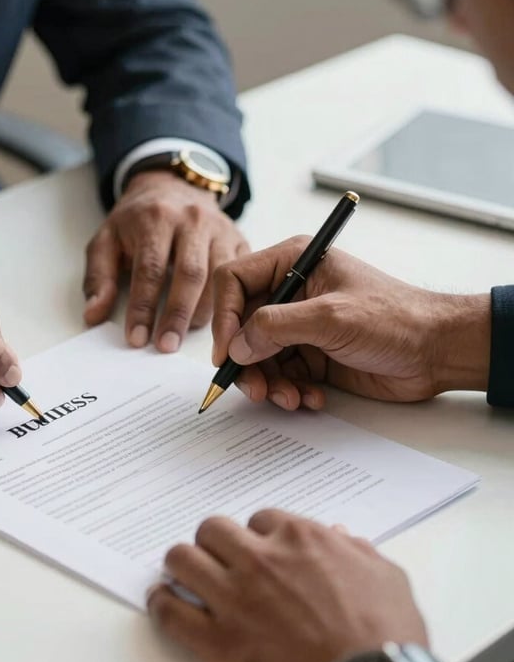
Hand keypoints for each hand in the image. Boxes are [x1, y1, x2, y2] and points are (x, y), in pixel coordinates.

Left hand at [83, 171, 248, 352]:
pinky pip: (240, 275)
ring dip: (205, 314)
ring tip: (188, 338)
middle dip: (177, 315)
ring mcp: (220, 229)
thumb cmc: (138, 220)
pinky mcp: (238, 239)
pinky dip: (232, 303)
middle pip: (190, 274)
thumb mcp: (107, 239)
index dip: (143, 307)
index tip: (136, 338)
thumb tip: (94, 315)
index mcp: (156, 218)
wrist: (172, 186)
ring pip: (219, 277)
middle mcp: (192, 220)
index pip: (150, 269)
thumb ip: (98, 277)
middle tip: (166, 346)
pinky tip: (219, 326)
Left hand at [147, 511, 427, 661]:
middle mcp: (260, 561)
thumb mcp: (387, 577)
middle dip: (214, 543)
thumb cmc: (387, 638)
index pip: (258, 519)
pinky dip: (162, 605)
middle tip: (219, 561)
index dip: (257, 537)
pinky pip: (169, 612)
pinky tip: (165, 603)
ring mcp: (234, 600)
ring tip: (187, 578)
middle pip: (211, 530)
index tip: (259, 553)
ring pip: (181, 559)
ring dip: (182, 566)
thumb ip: (357, 550)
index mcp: (299, 539)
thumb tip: (340, 535)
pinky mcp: (217, 642)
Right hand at [212, 237, 490, 409]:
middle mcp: (291, 293)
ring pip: (257, 357)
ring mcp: (299, 326)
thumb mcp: (331, 317)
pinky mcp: (309, 355)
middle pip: (241, 326)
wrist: (437, 352)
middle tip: (254, 388)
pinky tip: (310, 397)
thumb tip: (236, 346)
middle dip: (245, 361)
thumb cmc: (396, 318)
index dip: (224, 318)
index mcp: (293, 263)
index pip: (235, 283)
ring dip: (268, 382)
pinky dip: (288, 391)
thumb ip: (276, 327)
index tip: (228, 353)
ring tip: (289, 398)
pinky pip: (280, 375)